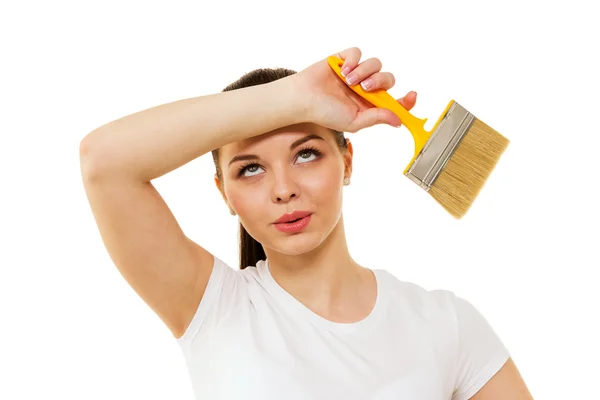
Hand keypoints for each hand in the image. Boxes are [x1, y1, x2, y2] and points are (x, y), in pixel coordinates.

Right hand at [293, 47, 416, 132]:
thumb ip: (377, 118)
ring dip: (364, 71)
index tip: (412, 96)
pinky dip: (353, 60)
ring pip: (375, 64)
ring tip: (348, 81)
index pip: (394, 101)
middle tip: (365, 88)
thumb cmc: (324, 113)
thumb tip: (398, 121)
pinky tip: (343, 70)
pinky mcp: (344, 59)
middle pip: (388, 79)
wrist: (304, 99)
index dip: (406, 100)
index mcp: (369, 105)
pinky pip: (358, 53)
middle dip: (380, 82)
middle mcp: (365, 88)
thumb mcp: (354, 122)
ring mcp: (355, 73)